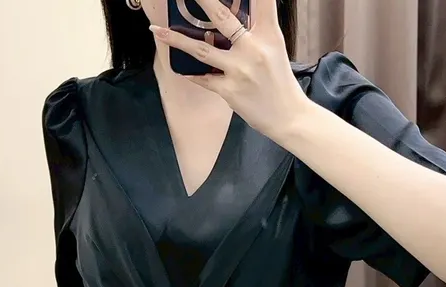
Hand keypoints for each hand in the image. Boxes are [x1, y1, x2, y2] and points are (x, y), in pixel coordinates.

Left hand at [150, 0, 306, 140]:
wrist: (288, 117)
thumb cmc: (280, 82)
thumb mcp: (275, 48)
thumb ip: (257, 31)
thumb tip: (229, 21)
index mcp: (269, 34)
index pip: (262, 1)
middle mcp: (253, 48)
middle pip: (221, 17)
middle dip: (202, 2)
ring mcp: (239, 69)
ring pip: (201, 49)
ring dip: (176, 40)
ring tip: (157, 31)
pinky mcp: (229, 90)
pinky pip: (203, 78)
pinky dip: (191, 73)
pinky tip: (180, 69)